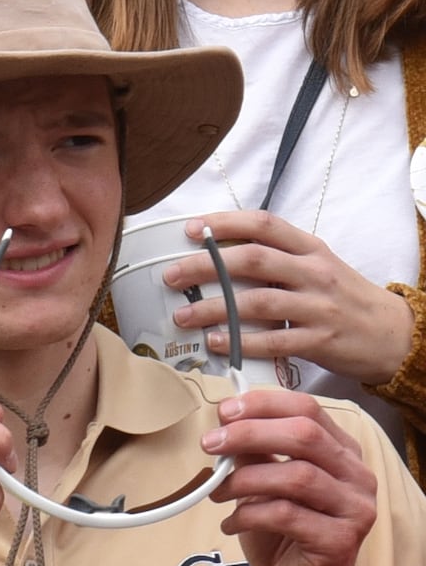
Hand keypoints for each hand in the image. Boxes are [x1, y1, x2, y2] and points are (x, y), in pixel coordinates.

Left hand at [160, 213, 414, 385]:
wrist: (394, 333)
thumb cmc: (343, 298)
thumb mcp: (316, 267)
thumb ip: (277, 260)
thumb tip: (217, 256)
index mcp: (311, 249)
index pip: (265, 224)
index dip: (225, 223)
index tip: (191, 229)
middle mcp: (314, 273)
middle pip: (253, 260)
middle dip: (206, 266)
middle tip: (170, 275)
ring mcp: (319, 307)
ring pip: (258, 302)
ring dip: (214, 308)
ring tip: (182, 315)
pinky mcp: (320, 340)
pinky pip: (274, 341)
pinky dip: (241, 341)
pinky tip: (215, 342)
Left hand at [207, 385, 379, 565]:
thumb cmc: (283, 538)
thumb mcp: (263, 489)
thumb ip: (253, 456)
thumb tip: (225, 423)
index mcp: (342, 454)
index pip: (309, 410)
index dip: (264, 405)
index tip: (224, 411)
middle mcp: (357, 476)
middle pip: (304, 436)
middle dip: (249, 434)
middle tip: (210, 445)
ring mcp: (355, 509)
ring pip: (297, 476)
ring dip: (244, 480)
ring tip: (217, 493)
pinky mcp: (340, 541)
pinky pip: (287, 515)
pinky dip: (249, 515)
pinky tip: (231, 524)